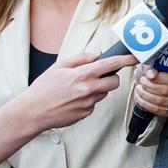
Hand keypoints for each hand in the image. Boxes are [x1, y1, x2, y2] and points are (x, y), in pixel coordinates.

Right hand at [11, 52, 135, 129]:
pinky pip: (94, 103)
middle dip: (111, 77)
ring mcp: (88, 103)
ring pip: (104, 93)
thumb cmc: (43, 88)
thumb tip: (98, 54)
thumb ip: (81, 58)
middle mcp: (88, 89)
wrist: (33, 112)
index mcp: (82, 74)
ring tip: (78, 89)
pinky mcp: (86, 113)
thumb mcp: (59, 66)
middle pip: (115, 82)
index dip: (126, 60)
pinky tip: (73, 99)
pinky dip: (88, 100)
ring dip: (98, 89)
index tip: (135, 57)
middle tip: (99, 76)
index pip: (111, 64)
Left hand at [133, 65, 167, 117]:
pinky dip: (146, 105)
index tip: (145, 77)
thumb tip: (151, 74)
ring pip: (161, 101)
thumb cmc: (152, 73)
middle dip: (149, 87)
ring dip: (145, 96)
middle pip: (166, 91)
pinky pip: (158, 110)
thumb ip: (150, 67)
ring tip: (139, 90)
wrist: (149, 83)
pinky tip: (140, 98)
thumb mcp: (149, 65)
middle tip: (141, 82)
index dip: (156, 79)